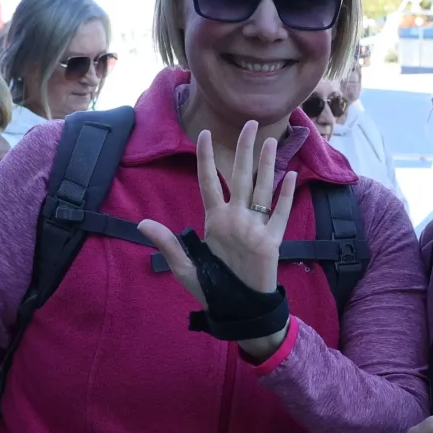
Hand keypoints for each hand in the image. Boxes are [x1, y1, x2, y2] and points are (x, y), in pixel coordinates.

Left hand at [139, 119, 294, 302]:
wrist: (238, 309)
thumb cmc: (212, 289)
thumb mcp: (185, 267)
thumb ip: (168, 244)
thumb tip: (141, 223)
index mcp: (214, 221)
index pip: (209, 182)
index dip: (207, 159)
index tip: (204, 134)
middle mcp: (236, 218)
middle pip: (241, 176)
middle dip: (244, 149)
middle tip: (250, 123)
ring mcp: (255, 228)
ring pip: (262, 189)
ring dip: (267, 165)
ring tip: (271, 141)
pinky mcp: (271, 241)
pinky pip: (279, 214)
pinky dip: (286, 195)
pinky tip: (290, 175)